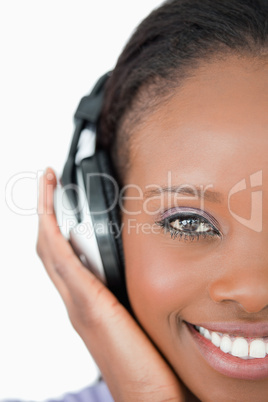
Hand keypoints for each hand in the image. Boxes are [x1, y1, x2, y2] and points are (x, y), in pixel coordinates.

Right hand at [36, 168, 186, 401]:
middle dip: (45, 210)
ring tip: (47, 185)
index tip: (58, 194)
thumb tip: (138, 263)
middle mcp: (76, 300)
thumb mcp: (139, 312)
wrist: (151, 397)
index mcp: (88, 301)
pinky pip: (60, 260)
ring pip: (49, 250)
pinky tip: (52, 209)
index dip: (54, 223)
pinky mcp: (88, 306)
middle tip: (47, 181)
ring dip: (45, 214)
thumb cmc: (148, 361)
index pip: (62, 255)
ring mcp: (78, 303)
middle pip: (48, 247)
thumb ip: (130, 289)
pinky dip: (51, 231)